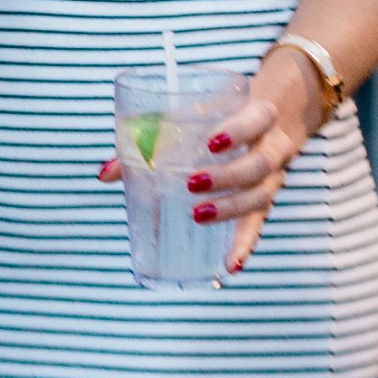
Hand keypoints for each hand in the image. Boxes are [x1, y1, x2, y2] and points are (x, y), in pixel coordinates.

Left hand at [93, 53, 322, 273]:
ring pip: (260, 196)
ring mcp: (273, 177)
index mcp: (258, 115)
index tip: (212, 143)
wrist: (268, 118)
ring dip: (229, 209)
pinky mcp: (266, 200)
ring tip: (198, 216)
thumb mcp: (195, 111)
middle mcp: (273, 147)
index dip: (237, 131)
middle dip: (227, 175)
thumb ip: (151, 134)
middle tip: (192, 183)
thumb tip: (104, 175)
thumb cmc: (219, 114)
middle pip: (258, 164)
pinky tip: (231, 266)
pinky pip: (258, 224)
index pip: (255, 120)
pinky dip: (244, 245)